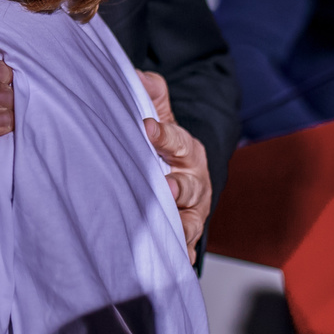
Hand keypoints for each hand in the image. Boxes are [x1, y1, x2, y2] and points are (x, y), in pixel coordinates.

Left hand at [137, 71, 209, 263]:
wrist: (183, 172)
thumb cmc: (165, 144)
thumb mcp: (161, 116)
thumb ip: (152, 96)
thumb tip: (139, 75)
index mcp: (186, 149)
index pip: (177, 139)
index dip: (163, 133)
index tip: (148, 127)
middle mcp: (194, 181)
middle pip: (188, 185)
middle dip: (177, 188)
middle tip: (165, 188)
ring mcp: (192, 210)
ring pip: (190, 219)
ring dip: (182, 225)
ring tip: (173, 231)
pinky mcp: (186, 232)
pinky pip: (187, 244)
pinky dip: (183, 252)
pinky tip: (178, 259)